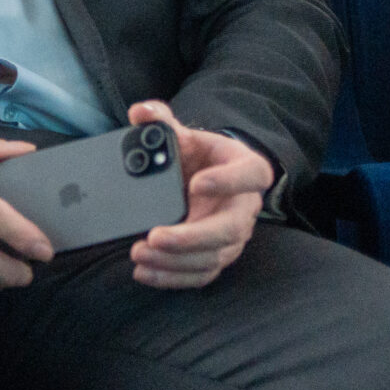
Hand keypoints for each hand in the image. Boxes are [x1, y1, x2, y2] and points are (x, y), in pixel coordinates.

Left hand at [125, 101, 271, 288]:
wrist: (206, 179)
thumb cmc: (199, 157)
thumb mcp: (184, 135)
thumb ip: (162, 121)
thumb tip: (140, 112)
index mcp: (245, 169)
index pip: (250, 175)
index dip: (227, 181)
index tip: (196, 183)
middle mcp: (244, 207)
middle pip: (228, 229)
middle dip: (190, 237)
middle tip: (155, 236)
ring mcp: (233, 236)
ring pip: (212, 257)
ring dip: (175, 261)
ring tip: (140, 254)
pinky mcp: (217, 256)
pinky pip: (200, 274)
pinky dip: (173, 277)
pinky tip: (146, 272)